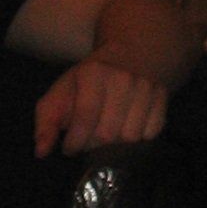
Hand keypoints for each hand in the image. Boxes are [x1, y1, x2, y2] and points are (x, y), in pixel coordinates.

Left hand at [34, 57, 170, 157]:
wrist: (129, 56)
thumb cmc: (87, 82)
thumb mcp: (59, 95)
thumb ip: (46, 124)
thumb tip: (42, 151)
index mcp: (93, 73)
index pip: (86, 117)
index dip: (75, 141)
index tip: (69, 148)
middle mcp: (123, 77)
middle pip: (109, 133)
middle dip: (94, 144)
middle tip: (88, 139)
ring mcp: (146, 85)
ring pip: (132, 136)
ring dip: (117, 143)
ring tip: (107, 133)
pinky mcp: (163, 95)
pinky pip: (152, 132)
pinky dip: (139, 137)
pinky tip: (127, 127)